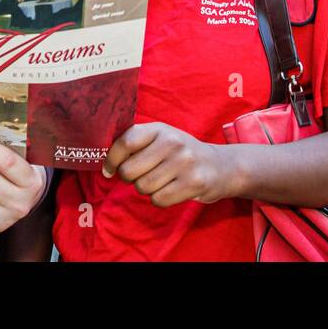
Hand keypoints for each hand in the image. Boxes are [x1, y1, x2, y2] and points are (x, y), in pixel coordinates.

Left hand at [102, 122, 235, 207]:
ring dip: (146, 190)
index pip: (125, 142)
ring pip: (143, 187)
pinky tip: (171, 190)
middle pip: (130, 171)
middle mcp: (172, 142)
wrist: (220, 166)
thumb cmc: (181, 154)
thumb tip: (106, 163)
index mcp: (160, 129)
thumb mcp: (162, 139)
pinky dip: (160, 199)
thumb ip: (136, 144)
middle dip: (130, 179)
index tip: (109, 170)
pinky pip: (159, 200)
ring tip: (161, 181)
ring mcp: (184, 162)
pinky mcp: (193, 182)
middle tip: (142, 175)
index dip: (112, 159)